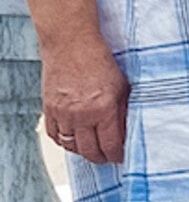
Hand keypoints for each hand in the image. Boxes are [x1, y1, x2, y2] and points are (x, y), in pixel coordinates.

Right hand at [41, 32, 129, 165]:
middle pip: (90, 151)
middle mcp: (82, 114)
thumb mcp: (123, 86)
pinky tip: (73, 140)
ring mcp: (63, 113)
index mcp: (104, 109)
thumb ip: (124, 111)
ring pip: (71, 146)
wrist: (72, 43)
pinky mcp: (49, 108)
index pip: (111, 145)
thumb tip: (127, 132)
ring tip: (92, 150)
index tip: (121, 157)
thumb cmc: (100, 61)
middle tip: (107, 157)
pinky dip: (64, 141)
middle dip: (101, 157)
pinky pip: (55, 135)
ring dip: (82, 151)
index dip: (117, 156)